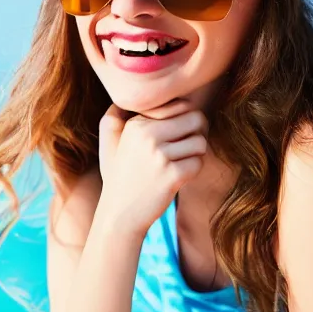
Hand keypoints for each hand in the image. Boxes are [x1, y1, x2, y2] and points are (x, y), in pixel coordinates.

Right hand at [96, 99, 207, 237]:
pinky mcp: (172, 175)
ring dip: (196, 154)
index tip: (180, 133)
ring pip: (201, 142)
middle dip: (199, 132)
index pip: (181, 106)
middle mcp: (148, 134)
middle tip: (189, 147)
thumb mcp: (111, 140)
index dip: (188, 118)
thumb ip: (118, 114)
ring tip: (180, 163)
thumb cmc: (119, 175)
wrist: (118, 215)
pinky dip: (193, 171)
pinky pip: (199, 163)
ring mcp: (159, 155)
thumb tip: (137, 96)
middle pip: (197, 118)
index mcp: (137, 123)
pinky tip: (178, 177)